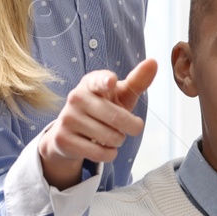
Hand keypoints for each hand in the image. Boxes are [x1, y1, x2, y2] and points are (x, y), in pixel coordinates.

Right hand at [38, 58, 157, 188]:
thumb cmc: (103, 109)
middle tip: (132, 127)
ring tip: (112, 136)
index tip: (112, 82)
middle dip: (132, 127)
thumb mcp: (120, 96)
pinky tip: (105, 148)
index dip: (106, 82)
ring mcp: (67, 118)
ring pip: (110, 137)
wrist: (71, 133)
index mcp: (91, 83)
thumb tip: (154, 62)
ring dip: (119, 141)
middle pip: (116, 118)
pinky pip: (98, 153)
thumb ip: (137, 81)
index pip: (99, 81)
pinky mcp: (63, 139)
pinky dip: (109, 154)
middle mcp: (76, 97)